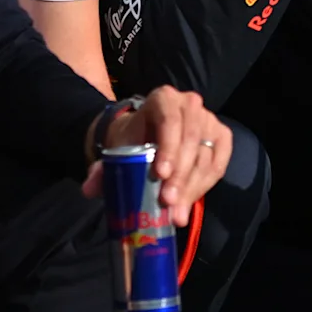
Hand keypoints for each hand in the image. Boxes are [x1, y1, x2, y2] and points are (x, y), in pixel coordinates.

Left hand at [88, 86, 234, 223]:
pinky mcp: (221, 138)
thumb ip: (103, 168)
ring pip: (205, 157)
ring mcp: (209, 120)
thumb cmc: (133, 140)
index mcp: (163, 99)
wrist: (146, 136)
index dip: (168, 147)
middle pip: (190, 141)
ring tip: (176, 213)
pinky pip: (218, 165)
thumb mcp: (117, 149)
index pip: (170, 120)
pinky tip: (188, 203)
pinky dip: (204, 187)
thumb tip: (90, 189)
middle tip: (167, 202)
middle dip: (180, 175)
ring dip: (191, 188)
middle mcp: (190, 104)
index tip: (160, 175)